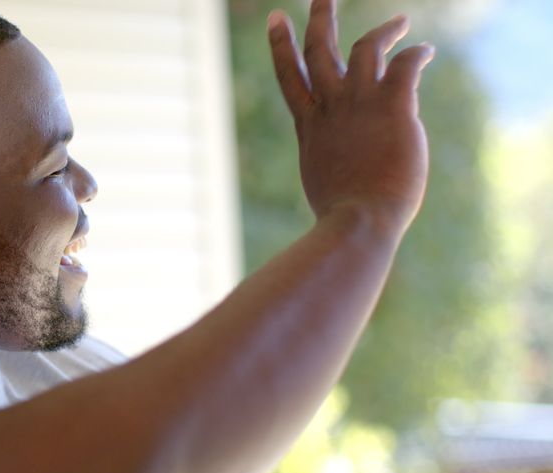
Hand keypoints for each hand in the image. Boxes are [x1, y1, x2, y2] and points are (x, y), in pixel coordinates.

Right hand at [268, 0, 434, 231]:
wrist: (357, 220)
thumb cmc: (343, 216)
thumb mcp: (325, 181)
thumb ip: (333, 161)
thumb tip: (346, 167)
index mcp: (311, 127)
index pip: (292, 78)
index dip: (282, 46)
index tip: (278, 19)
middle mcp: (330, 108)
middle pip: (320, 50)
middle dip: (320, 19)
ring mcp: (358, 104)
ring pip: (365, 47)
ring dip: (383, 30)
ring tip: (401, 21)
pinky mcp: (391, 105)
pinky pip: (405, 64)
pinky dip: (416, 53)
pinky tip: (425, 51)